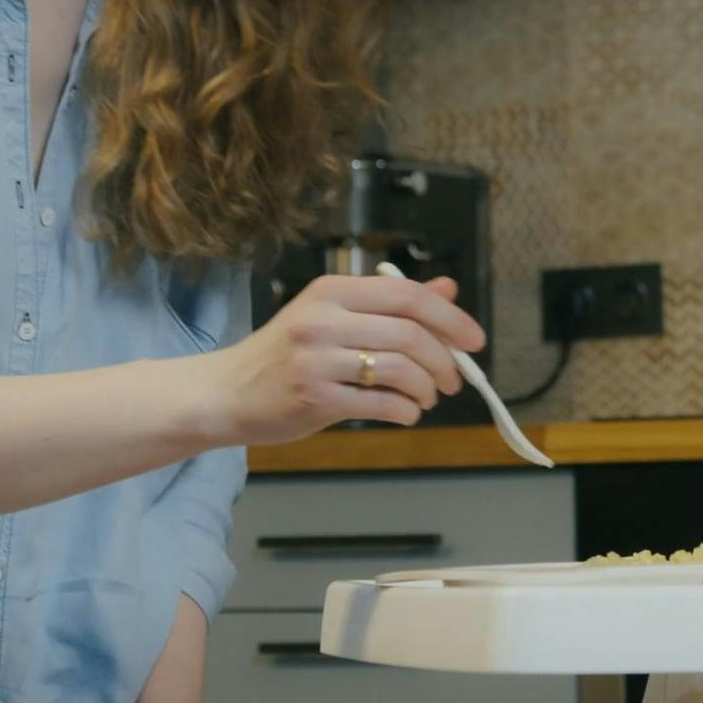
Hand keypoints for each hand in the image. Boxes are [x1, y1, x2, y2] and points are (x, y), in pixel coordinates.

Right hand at [212, 270, 487, 442]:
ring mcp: (316, 359)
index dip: (451, 318)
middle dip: (445, 361)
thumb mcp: (333, 316)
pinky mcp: (314, 398)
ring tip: (426, 399)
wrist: (227, 391)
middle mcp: (323, 319)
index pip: (407, 295)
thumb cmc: (285, 354)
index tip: (475, 340)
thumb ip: (389, 304)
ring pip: (401, 370)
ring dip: (427, 390)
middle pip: (411, 334)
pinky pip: (381, 404)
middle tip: (453, 380)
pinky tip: (405, 413)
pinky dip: (405, 411)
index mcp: (331, 291)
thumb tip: (448, 290)